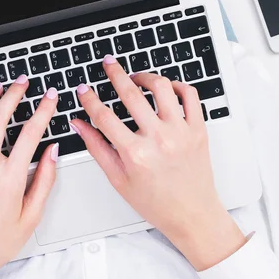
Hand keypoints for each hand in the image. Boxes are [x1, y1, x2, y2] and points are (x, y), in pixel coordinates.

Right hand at [71, 56, 245, 270]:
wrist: (192, 214)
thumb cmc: (156, 202)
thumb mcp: (118, 179)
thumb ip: (97, 148)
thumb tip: (80, 125)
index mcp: (135, 154)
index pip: (104, 116)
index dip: (89, 99)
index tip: (83, 89)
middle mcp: (158, 139)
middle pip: (131, 94)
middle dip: (115, 73)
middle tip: (108, 63)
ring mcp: (181, 132)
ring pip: (162, 87)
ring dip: (146, 76)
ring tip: (137, 77)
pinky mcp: (198, 129)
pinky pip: (190, 95)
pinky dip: (177, 85)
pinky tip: (166, 88)